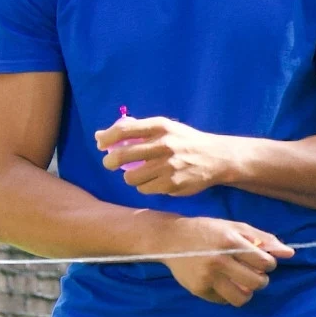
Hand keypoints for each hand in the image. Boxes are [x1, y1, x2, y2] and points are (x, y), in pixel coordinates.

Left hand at [96, 116, 231, 195]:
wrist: (215, 158)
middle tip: (110, 164)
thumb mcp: (165, 128)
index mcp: (160, 127)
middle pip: (122, 155)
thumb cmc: (185, 141)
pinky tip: (153, 181)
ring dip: (130, 176)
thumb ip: (135, 129)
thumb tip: (100, 135)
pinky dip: (145, 186)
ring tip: (139, 174)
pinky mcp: (172, 184)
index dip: (108, 138)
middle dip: (110, 161)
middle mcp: (163, 145)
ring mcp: (167, 166)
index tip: (101, 144)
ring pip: (131, 177)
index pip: (124, 130)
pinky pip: (144, 189)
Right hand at [151, 216, 293, 306]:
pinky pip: (224, 301)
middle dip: (261, 279)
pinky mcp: (198, 289)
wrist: (171, 239)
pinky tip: (224, 283)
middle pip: (256, 283)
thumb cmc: (207, 230)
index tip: (263, 261)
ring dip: (247, 292)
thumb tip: (290, 253)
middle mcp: (219, 261)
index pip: (264, 262)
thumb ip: (263, 239)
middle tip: (254, 273)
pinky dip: (229, 294)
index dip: (269, 264)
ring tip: (242, 283)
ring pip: (242, 298)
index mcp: (230, 242)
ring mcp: (207, 277)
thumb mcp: (235, 227)